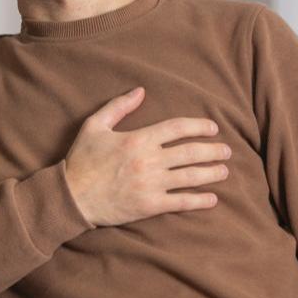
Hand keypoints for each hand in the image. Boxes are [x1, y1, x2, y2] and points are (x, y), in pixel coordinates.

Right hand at [64, 87, 231, 227]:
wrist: (71, 197)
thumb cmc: (81, 160)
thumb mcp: (95, 126)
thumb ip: (118, 106)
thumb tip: (141, 91)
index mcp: (138, 139)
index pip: (178, 128)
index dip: (199, 126)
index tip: (213, 128)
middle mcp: (149, 160)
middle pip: (190, 152)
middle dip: (213, 150)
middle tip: (226, 150)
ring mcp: (151, 184)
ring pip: (191, 177)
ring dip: (212, 173)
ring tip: (224, 170)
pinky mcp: (149, 206)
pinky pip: (181, 202)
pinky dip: (199, 200)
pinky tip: (212, 198)